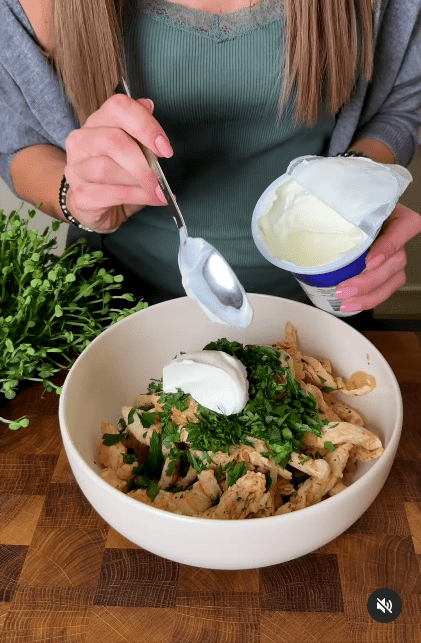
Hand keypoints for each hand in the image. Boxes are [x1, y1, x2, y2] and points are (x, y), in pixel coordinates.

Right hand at [64, 95, 172, 232]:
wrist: (101, 208)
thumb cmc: (121, 176)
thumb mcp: (135, 150)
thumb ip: (140, 130)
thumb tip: (149, 106)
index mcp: (98, 122)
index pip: (118, 108)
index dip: (145, 125)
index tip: (165, 148)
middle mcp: (81, 141)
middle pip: (112, 140)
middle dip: (143, 162)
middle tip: (162, 178)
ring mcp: (76, 168)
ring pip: (107, 169)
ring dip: (139, 181)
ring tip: (159, 191)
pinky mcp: (80, 195)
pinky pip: (111, 194)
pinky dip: (138, 197)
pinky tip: (153, 199)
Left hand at [335, 203, 420, 311]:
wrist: (335, 214)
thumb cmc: (341, 207)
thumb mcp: (342, 203)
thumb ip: (336, 207)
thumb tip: (307, 220)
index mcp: (392, 213)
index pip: (406, 226)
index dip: (391, 245)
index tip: (369, 260)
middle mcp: (396, 235)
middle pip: (397, 261)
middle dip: (370, 281)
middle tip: (345, 289)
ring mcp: (392, 255)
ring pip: (393, 279)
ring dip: (369, 295)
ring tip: (346, 301)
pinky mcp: (384, 271)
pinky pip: (384, 289)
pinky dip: (367, 299)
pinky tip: (350, 304)